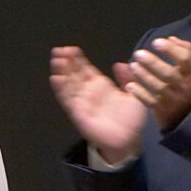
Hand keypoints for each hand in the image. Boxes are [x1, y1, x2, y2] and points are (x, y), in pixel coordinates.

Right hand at [50, 47, 144, 164]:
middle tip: (59, 50)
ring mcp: (83, 102)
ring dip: (62, 72)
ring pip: (69, 84)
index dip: (78, 59)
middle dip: (67, 62)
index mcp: (101, 86)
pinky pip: (68, 100)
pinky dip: (61, 89)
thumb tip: (120, 63)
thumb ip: (127, 78)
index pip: (86, 69)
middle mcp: (89, 92)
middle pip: (74, 74)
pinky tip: (56, 78)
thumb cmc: (131, 120)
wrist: (129, 141)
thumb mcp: (135, 94)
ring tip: (56, 60)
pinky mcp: (78, 113)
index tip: (71, 49)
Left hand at [124, 38, 190, 130]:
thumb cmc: (188, 86)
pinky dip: (140, 93)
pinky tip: (130, 85)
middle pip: (169, 73)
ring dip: (144, 76)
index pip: (185, 59)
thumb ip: (186, 50)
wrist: (188, 114)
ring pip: (159, 87)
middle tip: (139, 54)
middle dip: (153, 63)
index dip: (171, 49)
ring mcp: (173, 99)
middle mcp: (184, 86)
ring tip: (133, 66)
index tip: (157, 42)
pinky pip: (150, 101)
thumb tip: (171, 39)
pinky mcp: (163, 110)